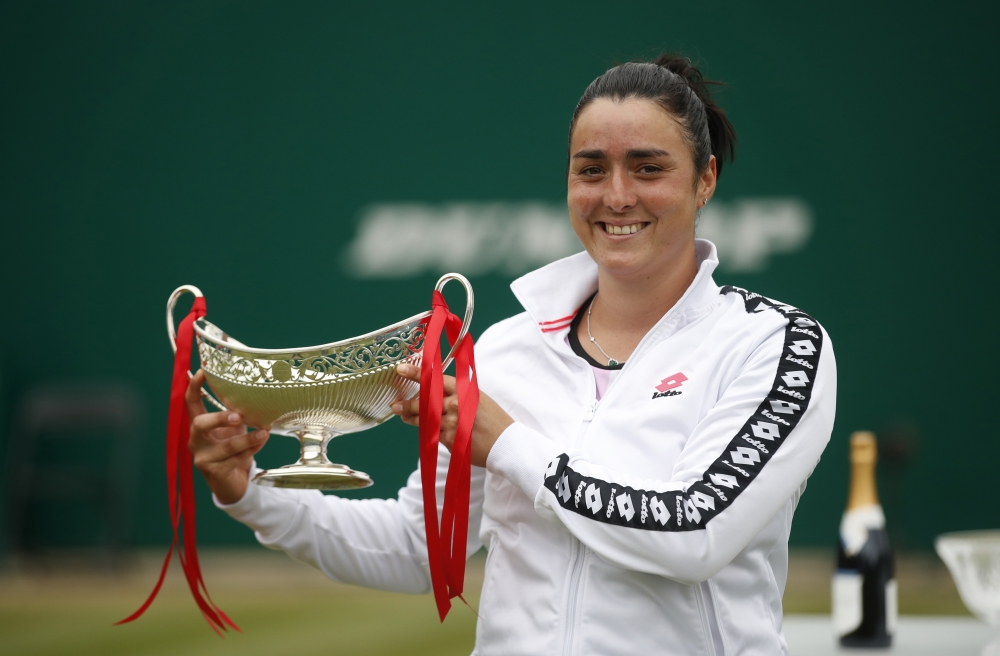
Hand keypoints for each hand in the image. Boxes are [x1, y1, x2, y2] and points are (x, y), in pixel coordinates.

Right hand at [186, 370, 269, 504]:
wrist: (233, 483)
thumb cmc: (234, 449)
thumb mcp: (235, 427)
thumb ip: (237, 413)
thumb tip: (256, 392)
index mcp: (199, 425)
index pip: (191, 403)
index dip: (194, 386)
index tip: (203, 371)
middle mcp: (196, 440)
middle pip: (199, 424)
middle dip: (219, 418)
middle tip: (238, 416)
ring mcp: (203, 457)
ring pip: (224, 446)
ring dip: (247, 439)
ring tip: (264, 432)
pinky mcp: (214, 472)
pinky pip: (235, 459)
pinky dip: (251, 450)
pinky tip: (261, 443)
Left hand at [391, 363, 512, 467]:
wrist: (505, 443)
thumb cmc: (493, 420)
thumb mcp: (477, 398)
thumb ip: (458, 393)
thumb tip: (437, 391)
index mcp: (463, 390)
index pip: (435, 379)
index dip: (416, 374)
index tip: (401, 369)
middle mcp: (455, 403)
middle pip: (425, 400)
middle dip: (407, 403)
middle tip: (395, 403)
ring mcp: (451, 421)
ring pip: (424, 418)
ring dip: (410, 416)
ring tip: (400, 414)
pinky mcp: (449, 438)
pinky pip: (432, 433)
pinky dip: (427, 430)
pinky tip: (423, 427)